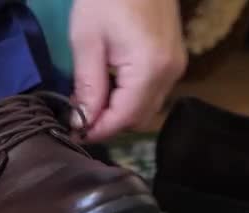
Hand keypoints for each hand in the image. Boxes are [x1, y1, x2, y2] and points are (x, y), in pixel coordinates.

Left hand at [70, 0, 186, 141]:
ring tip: (89, 103)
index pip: (124, 117)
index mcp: (151, 69)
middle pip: (139, 118)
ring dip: (119, 113)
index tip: (72, 134)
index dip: (98, 131)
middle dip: (108, 124)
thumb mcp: (87, 42)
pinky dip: (130, 98)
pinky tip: (108, 87)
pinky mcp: (174, 59)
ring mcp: (176, 66)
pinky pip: (152, 92)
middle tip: (78, 119)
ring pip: (147, 108)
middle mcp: (171, 73)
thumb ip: (88, 87)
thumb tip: (82, 122)